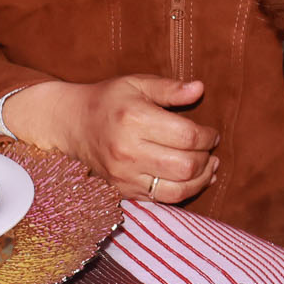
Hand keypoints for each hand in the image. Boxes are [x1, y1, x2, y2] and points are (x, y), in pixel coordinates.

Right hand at [3, 75, 219, 202]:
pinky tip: (192, 180)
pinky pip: (161, 199)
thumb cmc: (108, 101)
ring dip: (200, 180)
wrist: (71, 125)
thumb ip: (169, 88)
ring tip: (208, 167)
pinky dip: (183, 192)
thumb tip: (199, 89)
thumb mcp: (137, 84)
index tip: (211, 133)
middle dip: (206, 158)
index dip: (207, 136)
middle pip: (185, 165)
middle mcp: (128, 150)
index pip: (187, 136)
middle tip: (209, 149)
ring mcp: (124, 175)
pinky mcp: (123, 190)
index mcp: (134, 119)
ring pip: (177, 189)